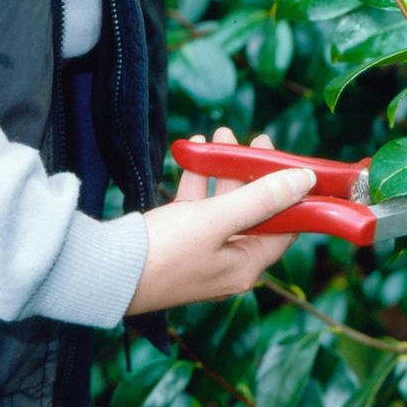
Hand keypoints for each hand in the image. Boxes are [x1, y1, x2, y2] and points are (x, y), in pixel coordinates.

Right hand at [128, 127, 312, 313]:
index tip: (289, 160)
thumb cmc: (163, 252)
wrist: (101, 272)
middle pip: (255, 213)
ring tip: (221, 133)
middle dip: (253, 173)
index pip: (286, 228)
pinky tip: (194, 150)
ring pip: (224, 206)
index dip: (291, 193)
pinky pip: (197, 208)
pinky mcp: (176, 243)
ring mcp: (202, 254)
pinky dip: (198, 181)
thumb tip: (305, 181)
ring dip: (223, 170)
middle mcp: (228, 264)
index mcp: (246, 267)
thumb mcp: (217, 219)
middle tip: (254, 140)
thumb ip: (262, 198)